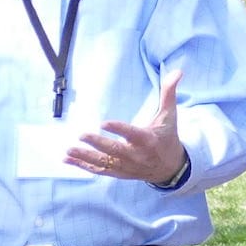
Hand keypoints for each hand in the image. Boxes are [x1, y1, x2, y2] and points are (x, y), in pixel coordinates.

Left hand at [67, 69, 188, 184]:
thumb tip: (177, 72)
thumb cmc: (167, 138)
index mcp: (148, 140)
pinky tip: (68, 159)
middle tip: (82, 135)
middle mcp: (136, 155)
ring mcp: (126, 166)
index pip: (132, 134)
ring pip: (104, 163)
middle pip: (115, 150)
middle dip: (98, 143)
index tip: (104, 123)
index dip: (118, 129)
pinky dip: (83, 166)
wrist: (171, 168)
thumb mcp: (170, 115)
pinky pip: (100, 170)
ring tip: (69, 150)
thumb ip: (169, 93)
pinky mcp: (119, 173)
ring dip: (85, 157)